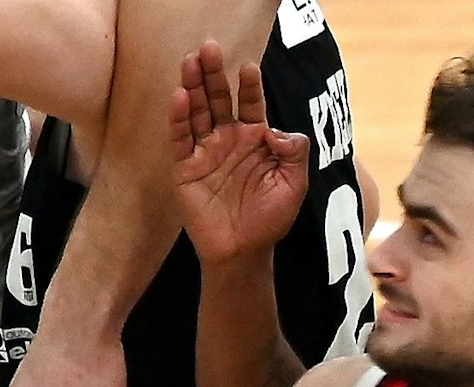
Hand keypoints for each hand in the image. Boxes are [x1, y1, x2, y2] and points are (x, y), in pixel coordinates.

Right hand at [171, 42, 310, 265]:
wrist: (244, 252)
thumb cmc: (270, 219)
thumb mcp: (295, 184)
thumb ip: (294, 152)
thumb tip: (276, 129)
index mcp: (254, 139)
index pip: (249, 103)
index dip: (248, 86)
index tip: (248, 68)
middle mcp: (228, 140)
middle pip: (219, 99)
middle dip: (214, 74)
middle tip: (209, 48)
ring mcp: (205, 153)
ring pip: (197, 113)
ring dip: (192, 87)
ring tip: (189, 62)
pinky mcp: (185, 168)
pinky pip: (180, 139)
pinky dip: (178, 119)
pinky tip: (179, 98)